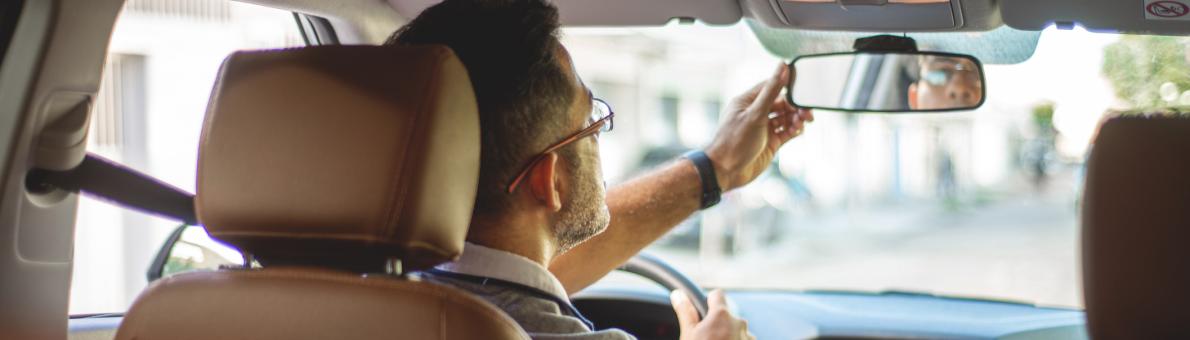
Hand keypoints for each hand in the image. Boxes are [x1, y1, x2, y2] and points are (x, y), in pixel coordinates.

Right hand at [671, 289, 754, 339]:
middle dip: (717, 325)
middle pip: (726, 316)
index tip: (702, 312)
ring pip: (736, 332)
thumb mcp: (689, 334)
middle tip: (704, 339)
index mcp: (722, 315)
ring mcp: (749, 339)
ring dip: (728, 338)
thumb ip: (685, 312)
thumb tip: (678, 294)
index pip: (717, 295)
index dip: (708, 301)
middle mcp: (740, 324)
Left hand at [704, 62, 812, 190]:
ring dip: (796, 118)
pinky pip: (787, 132)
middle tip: (807, 112)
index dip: (787, 86)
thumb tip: (782, 66)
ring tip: (803, 122)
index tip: (802, 88)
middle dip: (795, 106)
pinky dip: (794, 130)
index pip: (771, 86)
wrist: (727, 172)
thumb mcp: (756, 113)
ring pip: (786, 118)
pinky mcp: (770, 142)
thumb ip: (771, 90)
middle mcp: (755, 113)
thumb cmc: (734, 141)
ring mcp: (763, 128)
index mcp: (747, 101)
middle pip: (782, 103)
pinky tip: (798, 130)